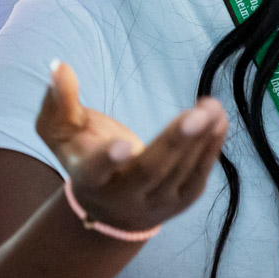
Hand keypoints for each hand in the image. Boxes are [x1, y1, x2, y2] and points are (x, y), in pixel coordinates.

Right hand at [34, 60, 227, 234]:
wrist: (111, 210)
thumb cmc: (84, 157)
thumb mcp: (60, 132)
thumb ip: (59, 101)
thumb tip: (60, 66)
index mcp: (89, 179)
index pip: (96, 172)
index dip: (108, 160)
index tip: (124, 143)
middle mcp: (123, 196)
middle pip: (150, 170)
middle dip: (175, 141)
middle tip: (198, 114)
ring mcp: (156, 202)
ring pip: (180, 171)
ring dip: (201, 137)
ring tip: (213, 106)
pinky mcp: (181, 201)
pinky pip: (199, 173)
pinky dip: (212, 146)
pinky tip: (219, 120)